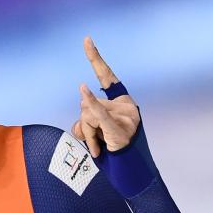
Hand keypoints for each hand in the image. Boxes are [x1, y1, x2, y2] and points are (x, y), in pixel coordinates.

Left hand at [70, 36, 140, 157]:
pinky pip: (100, 116)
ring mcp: (126, 117)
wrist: (129, 173)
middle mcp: (127, 105)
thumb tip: (83, 103)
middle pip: (86, 104)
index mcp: (122, 100)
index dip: (95, 58)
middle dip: (84, 124)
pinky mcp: (120, 130)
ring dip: (86, 134)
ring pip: (87, 114)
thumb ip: (86, 115)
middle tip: (95, 143)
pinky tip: (82, 89)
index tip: (86, 39)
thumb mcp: (95, 129)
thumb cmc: (112, 150)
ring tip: (98, 148)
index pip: (106, 76)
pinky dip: (92, 104)